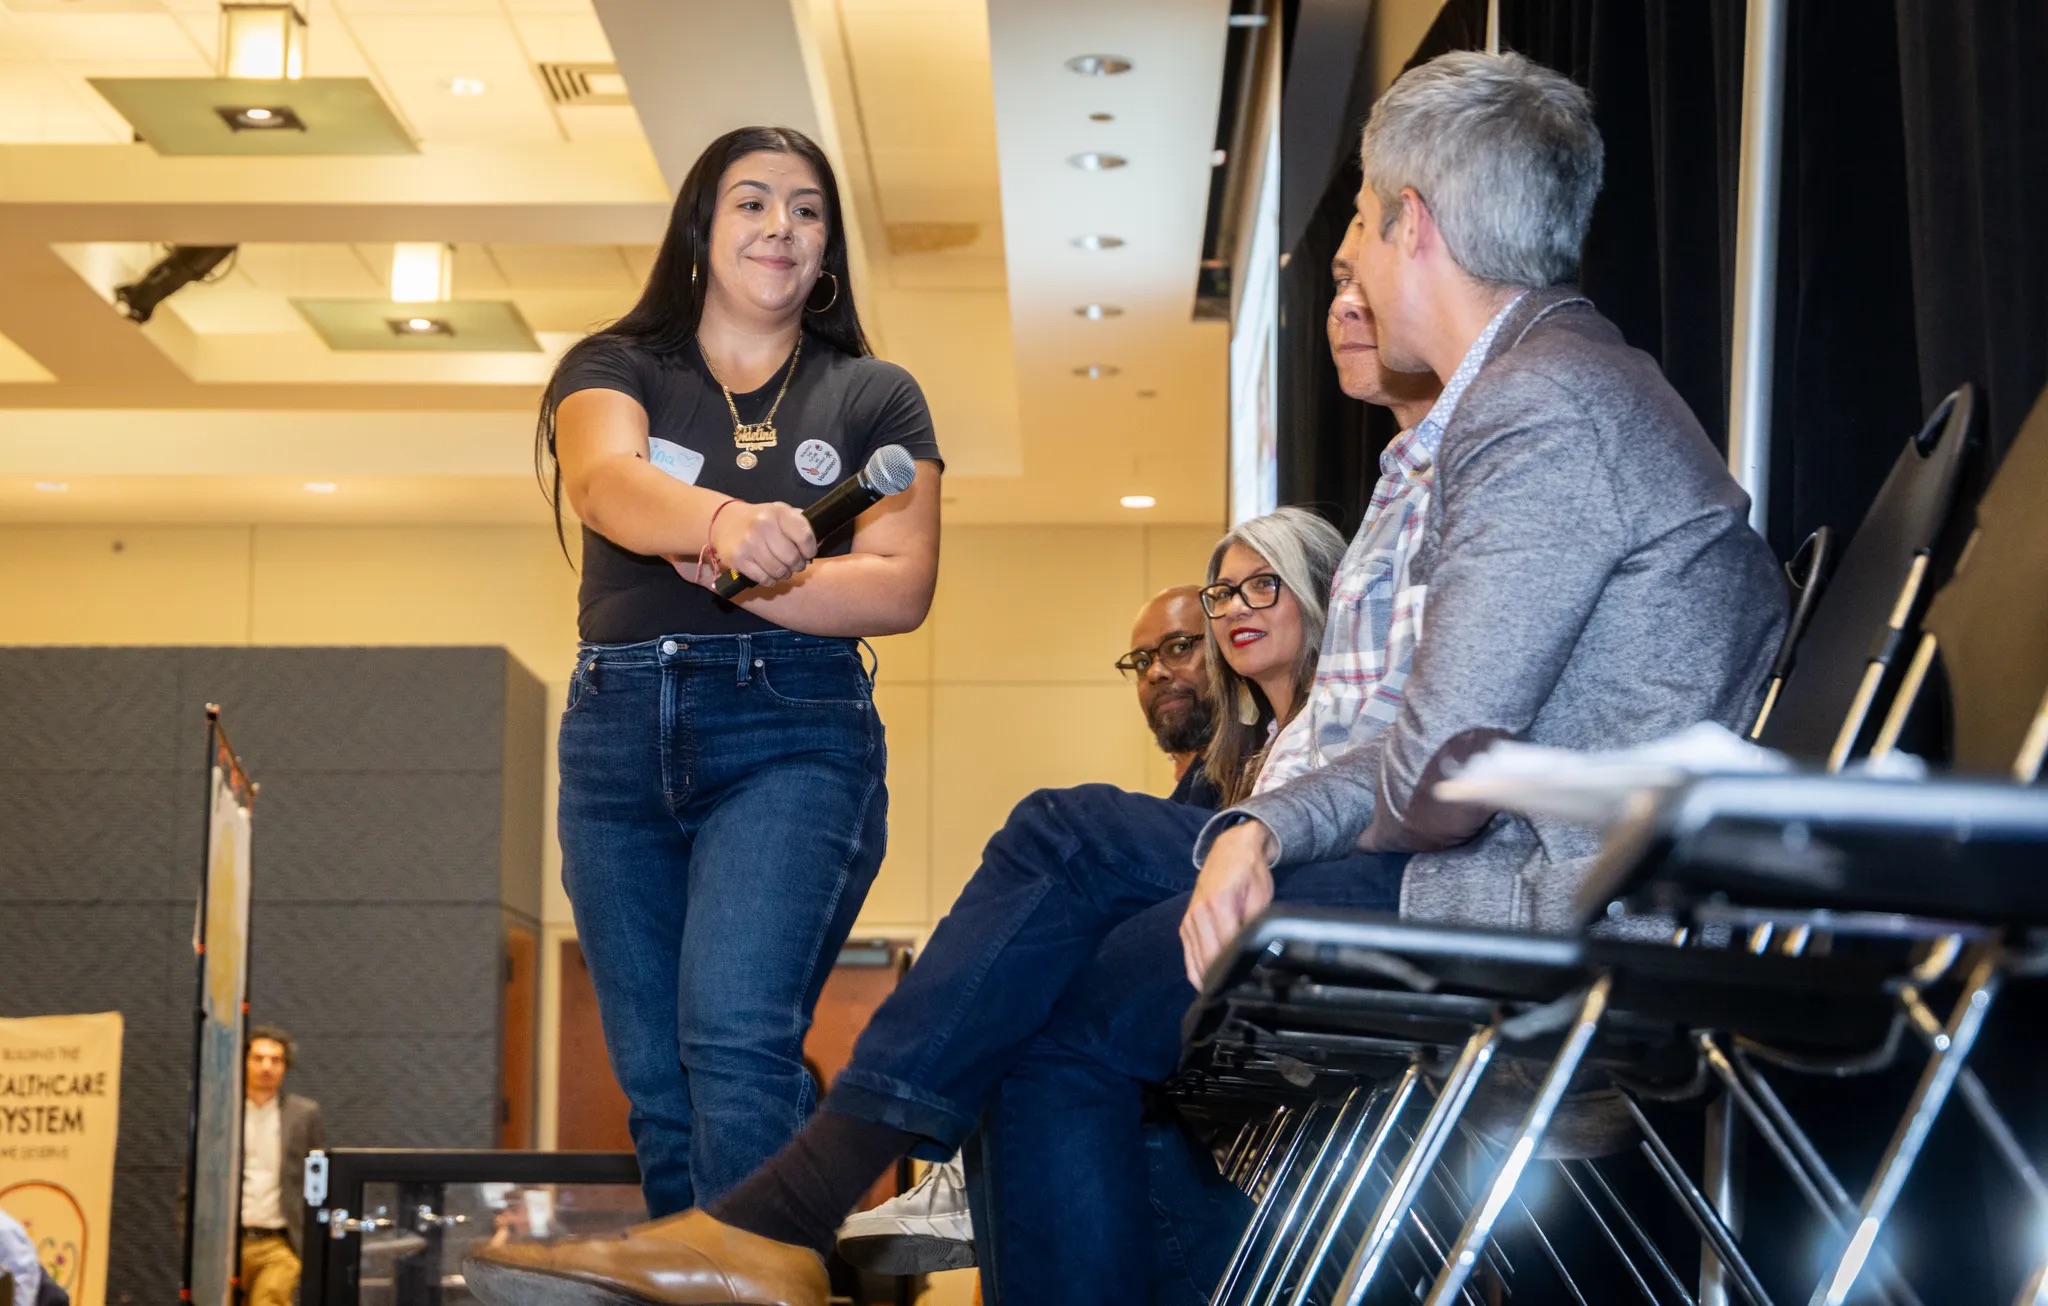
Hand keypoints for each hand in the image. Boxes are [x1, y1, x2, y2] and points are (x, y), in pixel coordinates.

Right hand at [711, 501, 816, 587]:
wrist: (725, 522)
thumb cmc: (760, 520)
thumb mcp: (780, 513)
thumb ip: (799, 524)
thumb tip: (818, 544)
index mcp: (778, 512)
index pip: (805, 536)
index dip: (810, 550)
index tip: (808, 553)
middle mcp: (763, 526)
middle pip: (792, 558)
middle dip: (797, 565)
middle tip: (795, 564)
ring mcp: (749, 543)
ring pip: (779, 571)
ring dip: (784, 574)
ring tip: (782, 568)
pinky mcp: (738, 559)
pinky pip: (764, 579)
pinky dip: (770, 580)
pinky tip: (769, 573)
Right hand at [1180, 819, 1276, 988]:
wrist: (1230, 850)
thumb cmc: (1249, 872)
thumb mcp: (1261, 897)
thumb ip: (1256, 924)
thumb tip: (1258, 951)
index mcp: (1218, 905)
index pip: (1227, 950)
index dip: (1239, 971)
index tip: (1250, 985)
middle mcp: (1198, 915)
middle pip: (1209, 961)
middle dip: (1225, 980)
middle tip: (1241, 994)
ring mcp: (1189, 921)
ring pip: (1196, 964)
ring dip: (1210, 981)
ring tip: (1227, 993)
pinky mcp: (1185, 926)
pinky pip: (1188, 959)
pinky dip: (1198, 974)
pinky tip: (1211, 985)